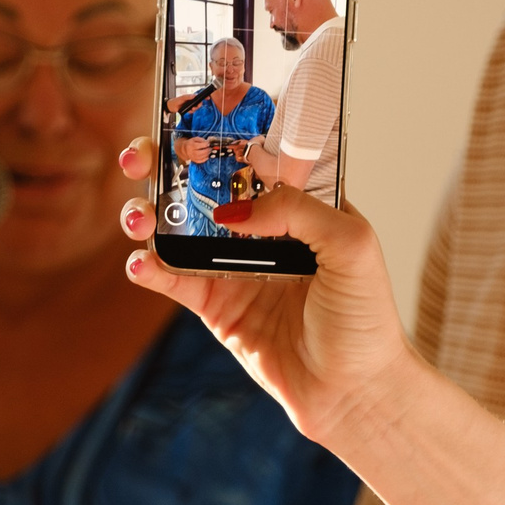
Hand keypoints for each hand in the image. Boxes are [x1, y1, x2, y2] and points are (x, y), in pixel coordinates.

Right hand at [118, 135, 417, 444]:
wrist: (353, 393)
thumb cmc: (366, 318)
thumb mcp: (350, 246)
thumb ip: (296, 211)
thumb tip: (231, 212)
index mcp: (298, 201)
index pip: (252, 150)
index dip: (218, 128)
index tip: (185, 112)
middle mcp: (261, 227)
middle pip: (202, 181)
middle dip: (164, 163)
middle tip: (140, 158)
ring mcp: (233, 264)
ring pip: (176, 226)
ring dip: (148, 213)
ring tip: (138, 216)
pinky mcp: (214, 305)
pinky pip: (172, 279)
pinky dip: (149, 268)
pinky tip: (142, 262)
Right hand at [176, 137, 208, 164]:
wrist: (185, 149)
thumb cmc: (191, 143)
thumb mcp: (195, 139)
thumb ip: (201, 140)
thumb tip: (207, 142)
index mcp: (192, 146)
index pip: (200, 145)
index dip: (206, 144)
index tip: (208, 143)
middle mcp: (192, 152)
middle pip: (202, 152)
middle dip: (208, 150)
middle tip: (210, 148)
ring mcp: (193, 157)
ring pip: (202, 157)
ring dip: (208, 154)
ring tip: (209, 151)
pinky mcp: (195, 160)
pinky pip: (201, 161)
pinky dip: (205, 159)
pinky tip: (207, 156)